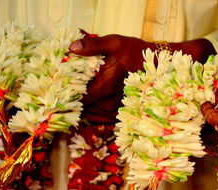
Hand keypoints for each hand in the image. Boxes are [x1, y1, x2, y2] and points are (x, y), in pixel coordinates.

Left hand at [69, 33, 214, 123]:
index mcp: (107, 82)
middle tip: (61, 102)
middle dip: (72, 106)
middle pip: (85, 109)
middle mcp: (112, 100)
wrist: (160, 65)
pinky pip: (103, 120)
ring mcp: (119, 109)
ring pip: (93, 116)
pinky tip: (87, 111)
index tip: (57, 96)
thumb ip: (93, 45)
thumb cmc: (136, 52)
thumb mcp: (115, 42)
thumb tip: (72, 48)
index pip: (82, 97)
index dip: (67, 98)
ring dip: (82, 112)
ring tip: (71, 106)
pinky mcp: (124, 113)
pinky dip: (93, 117)